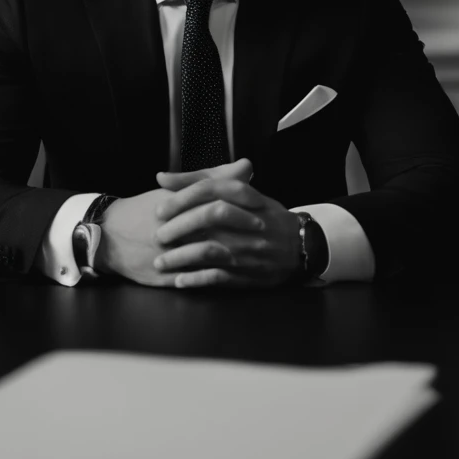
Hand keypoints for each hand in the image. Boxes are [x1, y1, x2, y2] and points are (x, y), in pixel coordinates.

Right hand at [95, 160, 255, 287]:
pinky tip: (228, 278)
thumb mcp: (177, 190)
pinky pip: (192, 281)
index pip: (217, 204)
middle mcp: (175, 231)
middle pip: (217, 232)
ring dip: (231, 261)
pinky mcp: (163, 277)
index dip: (242, 207)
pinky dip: (211, 280)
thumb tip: (246, 165)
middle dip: (242, 235)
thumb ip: (213, 177)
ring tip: (250, 259)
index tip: (260, 209)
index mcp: (181, 207)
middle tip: (263, 237)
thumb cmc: (146, 209)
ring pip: (207, 260)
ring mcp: (169, 255)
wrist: (109, 235)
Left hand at [152, 176, 302, 288]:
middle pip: (210, 216)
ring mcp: (249, 249)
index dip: (182, 197)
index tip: (159, 209)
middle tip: (157, 236)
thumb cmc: (262, 216)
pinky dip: (196, 279)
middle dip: (178, 226)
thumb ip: (202, 182)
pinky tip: (178, 280)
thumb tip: (162, 178)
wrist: (301, 245)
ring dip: (181, 257)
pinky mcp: (249, 274)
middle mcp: (248, 221)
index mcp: (246, 197)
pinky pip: (219, 277)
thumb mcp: (241, 193)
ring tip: (160, 263)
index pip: (211, 189)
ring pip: (211, 249)